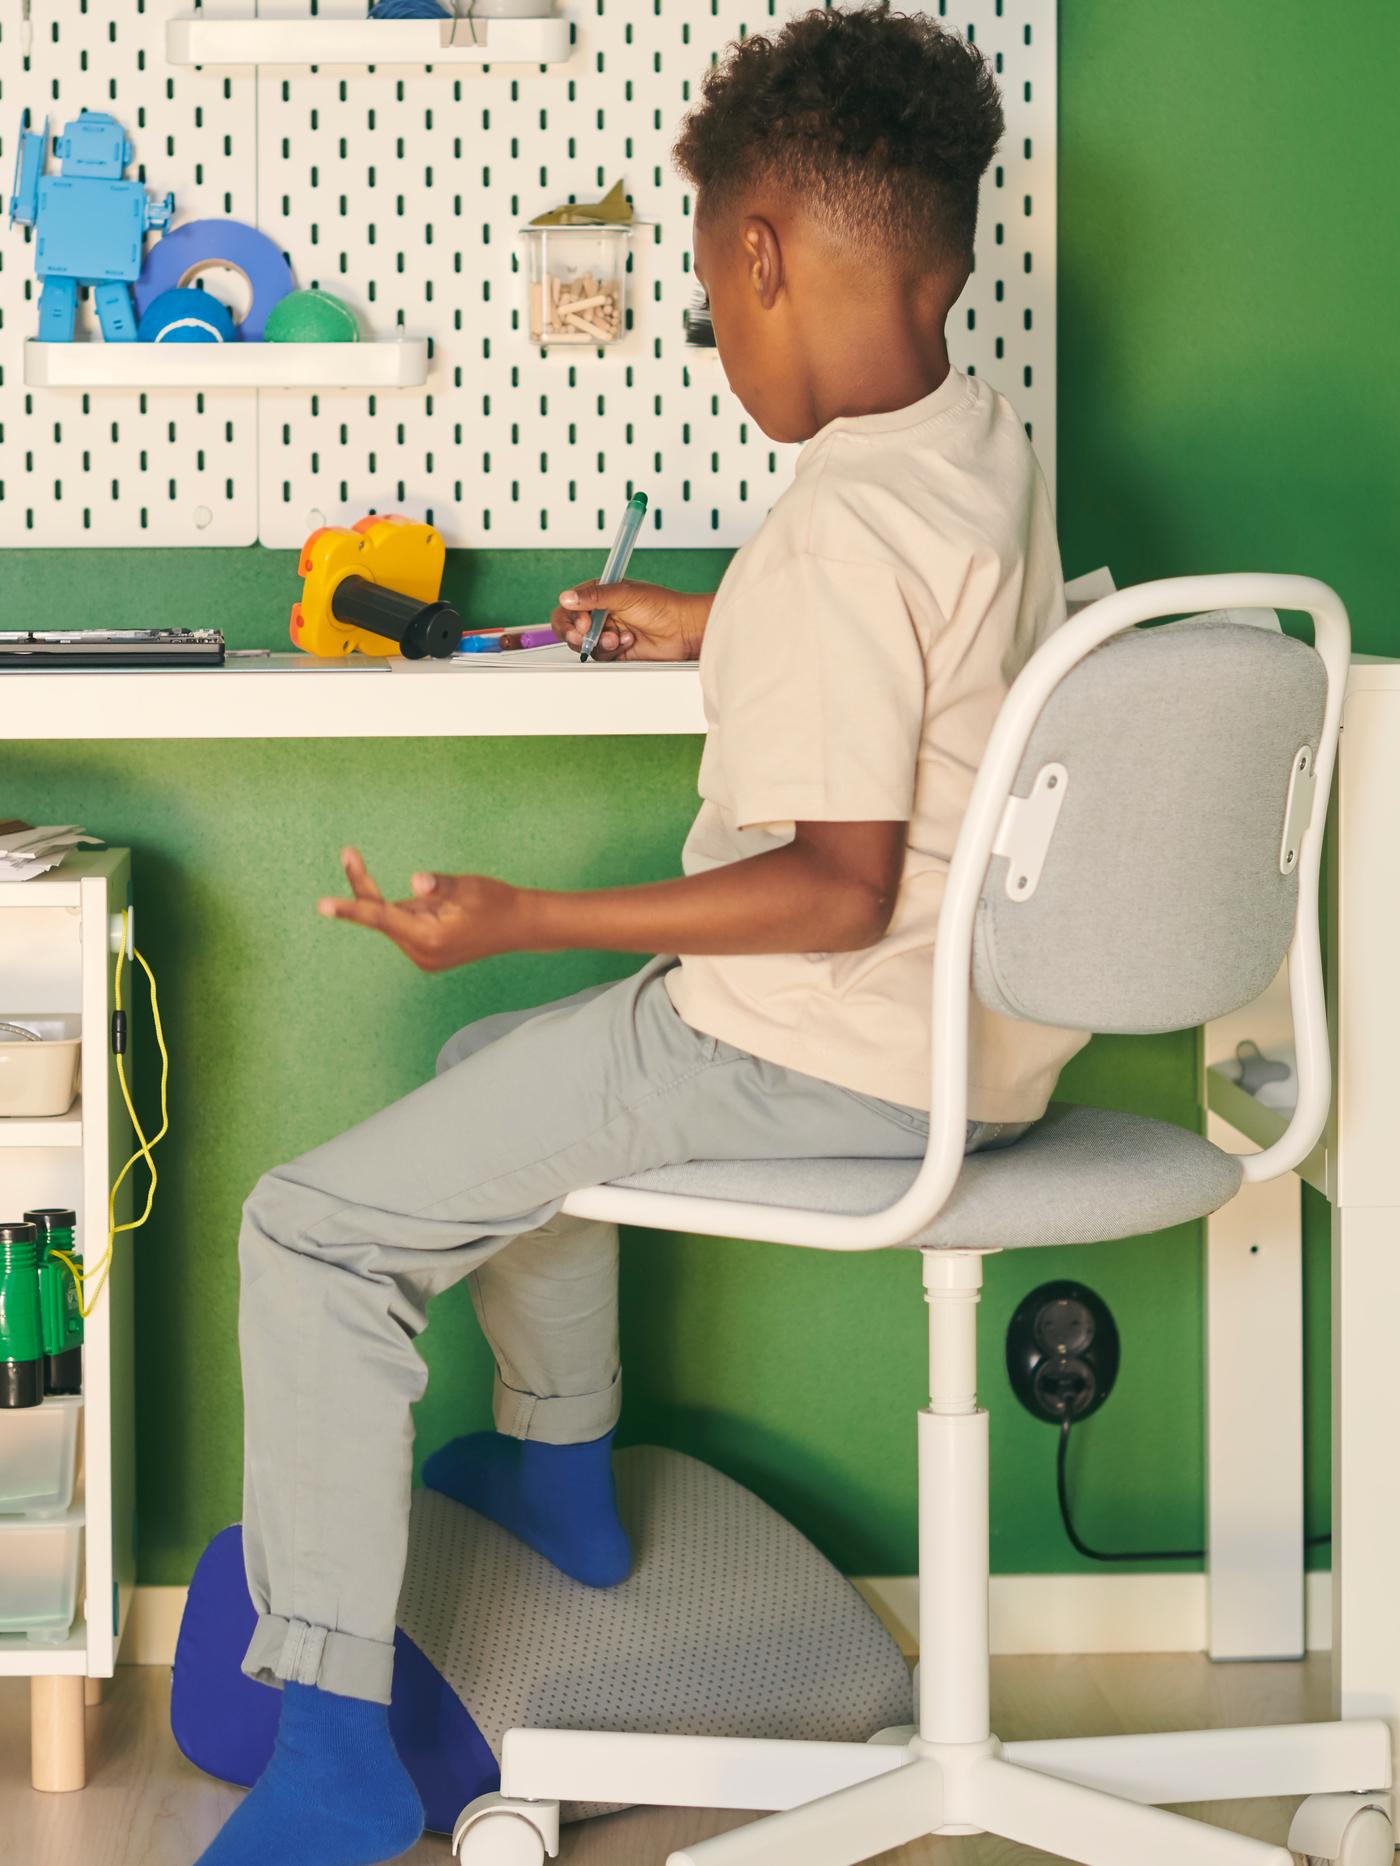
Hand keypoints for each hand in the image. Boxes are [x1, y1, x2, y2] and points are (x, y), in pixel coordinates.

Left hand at [318, 849, 521, 971]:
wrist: (520, 925)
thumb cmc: (495, 900)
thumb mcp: (466, 886)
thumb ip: (438, 885)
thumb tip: (416, 882)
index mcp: (429, 937)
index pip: (381, 917)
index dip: (350, 908)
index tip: (322, 905)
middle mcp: (422, 953)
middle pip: (382, 917)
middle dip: (369, 890)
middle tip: (349, 853)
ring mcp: (424, 957)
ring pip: (394, 921)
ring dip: (404, 903)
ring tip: (452, 902)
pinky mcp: (427, 954)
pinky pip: (405, 926)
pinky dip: (410, 911)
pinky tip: (448, 910)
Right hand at [550, 580, 711, 661]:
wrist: (683, 630)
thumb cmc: (662, 606)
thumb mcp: (625, 595)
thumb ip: (595, 596)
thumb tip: (567, 598)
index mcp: (600, 595)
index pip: (570, 607)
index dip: (570, 618)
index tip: (582, 624)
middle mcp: (602, 614)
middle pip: (572, 629)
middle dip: (579, 635)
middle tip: (588, 636)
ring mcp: (608, 634)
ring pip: (586, 646)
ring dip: (602, 643)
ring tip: (621, 637)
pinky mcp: (616, 652)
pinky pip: (601, 658)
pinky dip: (613, 652)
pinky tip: (629, 643)